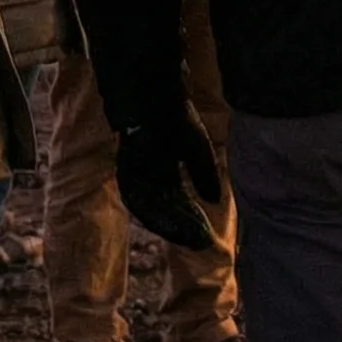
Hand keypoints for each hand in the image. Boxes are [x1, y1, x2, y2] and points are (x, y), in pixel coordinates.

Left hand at [115, 87, 223, 249]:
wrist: (154, 98)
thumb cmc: (176, 118)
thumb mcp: (198, 149)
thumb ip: (204, 175)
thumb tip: (214, 200)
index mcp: (165, 169)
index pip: (179, 201)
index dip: (193, 219)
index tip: (207, 235)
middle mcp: (149, 176)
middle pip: (167, 210)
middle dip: (185, 227)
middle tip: (202, 242)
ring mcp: (137, 176)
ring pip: (154, 210)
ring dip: (173, 226)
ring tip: (192, 238)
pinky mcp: (127, 174)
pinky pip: (140, 202)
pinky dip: (157, 215)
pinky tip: (174, 225)